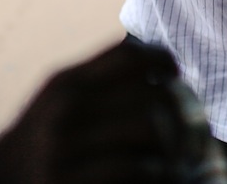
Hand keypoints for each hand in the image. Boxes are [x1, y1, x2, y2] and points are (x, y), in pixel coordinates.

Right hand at [0, 39, 226, 183]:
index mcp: (66, 83)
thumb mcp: (56, 100)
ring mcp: (67, 146)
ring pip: (149, 127)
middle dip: (178, 110)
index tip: (174, 75)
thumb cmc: (39, 142)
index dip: (162, 59)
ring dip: (172, 143)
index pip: (127, 54)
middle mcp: (65, 108)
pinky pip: (137, 168)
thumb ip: (95, 79)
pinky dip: (158, 172)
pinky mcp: (70, 181)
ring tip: (176, 154)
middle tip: (187, 125)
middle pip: (148, 93)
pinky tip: (159, 175)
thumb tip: (152, 61)